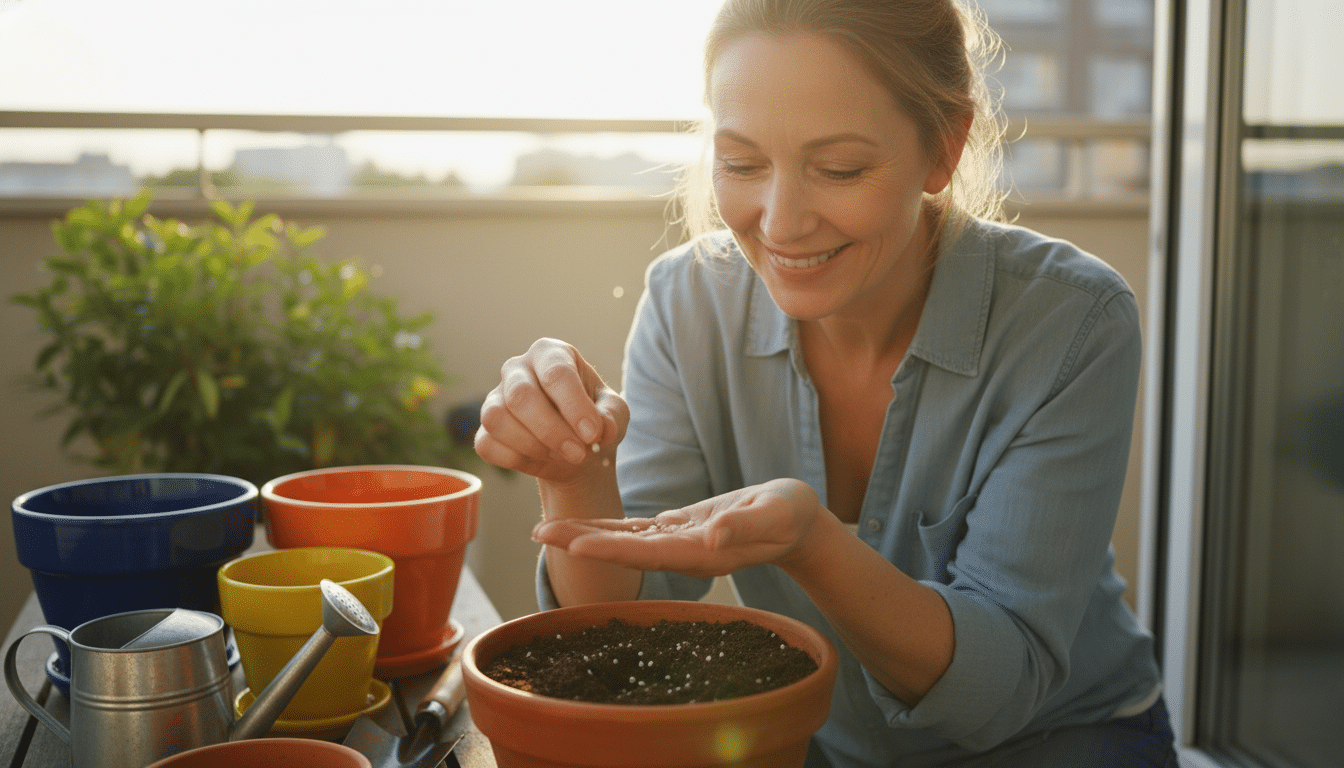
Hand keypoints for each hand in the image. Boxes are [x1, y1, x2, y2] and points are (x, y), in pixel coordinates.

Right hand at [475, 338, 628, 483]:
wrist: (576, 451)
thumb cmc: (595, 422)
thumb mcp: (614, 415)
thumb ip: (611, 416)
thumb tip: (601, 427)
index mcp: (551, 354)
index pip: (556, 373)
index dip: (574, 406)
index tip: (593, 435)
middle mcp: (517, 369)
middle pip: (521, 396)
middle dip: (552, 431)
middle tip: (579, 453)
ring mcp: (496, 397)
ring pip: (496, 419)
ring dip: (532, 445)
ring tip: (560, 455)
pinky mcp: (484, 428)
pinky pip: (487, 444)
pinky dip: (515, 459)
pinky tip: (539, 459)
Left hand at [531, 478, 824, 577]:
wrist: (798, 524)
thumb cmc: (791, 516)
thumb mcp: (776, 514)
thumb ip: (745, 525)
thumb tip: (713, 535)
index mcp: (702, 552)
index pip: (647, 552)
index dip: (611, 549)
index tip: (575, 544)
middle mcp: (682, 554)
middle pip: (624, 550)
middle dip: (581, 542)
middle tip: (538, 533)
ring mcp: (677, 544)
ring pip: (623, 541)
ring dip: (585, 535)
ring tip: (546, 529)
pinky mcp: (678, 530)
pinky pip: (635, 531)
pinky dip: (607, 528)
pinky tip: (582, 525)